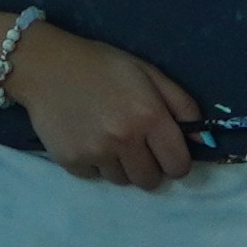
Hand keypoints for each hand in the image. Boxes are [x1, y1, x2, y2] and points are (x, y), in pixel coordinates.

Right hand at [4, 23, 202, 190]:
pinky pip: (93, 176)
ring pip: (122, 181)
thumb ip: (181, 105)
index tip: (165, 151)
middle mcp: (124, 139)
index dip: (175, 161)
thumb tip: (204, 141)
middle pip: (150, 180)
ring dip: (120, 165)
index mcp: (149, 116)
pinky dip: (94, 163)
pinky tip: (85, 138)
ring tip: (106, 138)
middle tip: (134, 145)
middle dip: (148, 167)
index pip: (178, 166)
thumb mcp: (147, 73)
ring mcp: (96, 153)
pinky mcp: (71, 161)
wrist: (43, 65)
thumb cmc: (101, 65)